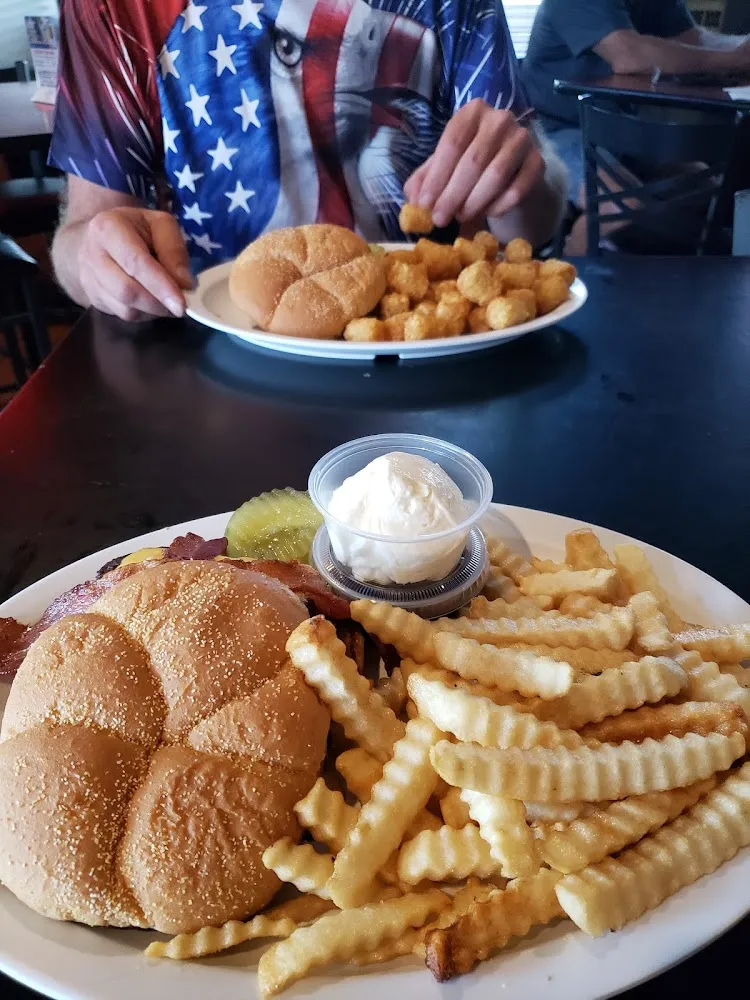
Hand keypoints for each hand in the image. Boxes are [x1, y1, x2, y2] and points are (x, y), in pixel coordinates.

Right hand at [78, 207, 192, 321]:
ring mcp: (89, 279)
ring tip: (168, 301)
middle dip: (159, 303)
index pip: (135, 263)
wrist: (97, 239)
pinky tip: (153, 302)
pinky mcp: (94, 298)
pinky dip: (145, 314)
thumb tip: (184, 283)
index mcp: (108, 228)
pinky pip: (123, 315)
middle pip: (127, 291)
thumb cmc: (135, 229)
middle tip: (181, 305)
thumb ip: (174, 249)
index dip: (160, 286)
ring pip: (125, 308)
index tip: (181, 304)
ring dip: (154, 310)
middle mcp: (93, 254)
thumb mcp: (160, 224)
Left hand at [404, 99, 544, 228]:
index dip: (436, 178)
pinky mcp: (538, 162)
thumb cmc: (470, 168)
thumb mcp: (442, 169)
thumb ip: (424, 181)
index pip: (452, 143)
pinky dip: (498, 206)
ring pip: (496, 175)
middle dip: (452, 195)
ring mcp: (522, 138)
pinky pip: (517, 189)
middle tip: (440, 219)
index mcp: (472, 112)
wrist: (511, 173)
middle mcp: (500, 119)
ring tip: (461, 217)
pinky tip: (487, 213)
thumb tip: (414, 203)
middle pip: (473, 160)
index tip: (424, 205)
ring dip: (474, 202)